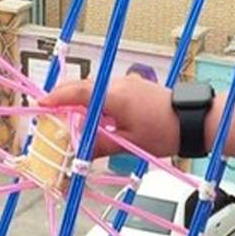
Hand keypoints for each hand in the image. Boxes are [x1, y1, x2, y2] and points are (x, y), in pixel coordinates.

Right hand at [40, 76, 176, 158]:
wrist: (193, 120)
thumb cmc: (166, 131)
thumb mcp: (129, 144)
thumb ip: (100, 145)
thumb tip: (77, 152)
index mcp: (115, 96)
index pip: (78, 92)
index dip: (57, 97)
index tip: (41, 104)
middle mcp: (119, 84)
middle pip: (82, 88)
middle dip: (63, 99)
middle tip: (48, 112)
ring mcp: (126, 83)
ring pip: (93, 90)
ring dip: (78, 102)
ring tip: (67, 119)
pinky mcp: (132, 88)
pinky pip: (106, 92)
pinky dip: (93, 103)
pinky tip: (92, 118)